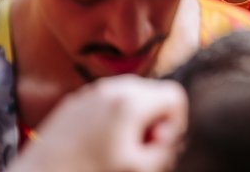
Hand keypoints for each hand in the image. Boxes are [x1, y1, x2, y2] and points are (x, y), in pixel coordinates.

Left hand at [8, 76, 186, 171]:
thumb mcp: (140, 169)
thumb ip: (169, 149)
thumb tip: (174, 133)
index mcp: (131, 100)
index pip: (176, 96)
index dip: (175, 124)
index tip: (157, 147)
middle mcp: (111, 87)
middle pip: (153, 96)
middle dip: (152, 123)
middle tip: (135, 154)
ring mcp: (90, 94)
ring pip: (129, 100)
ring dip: (131, 124)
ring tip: (114, 153)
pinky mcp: (74, 104)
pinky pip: (106, 106)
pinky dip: (110, 123)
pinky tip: (95, 150)